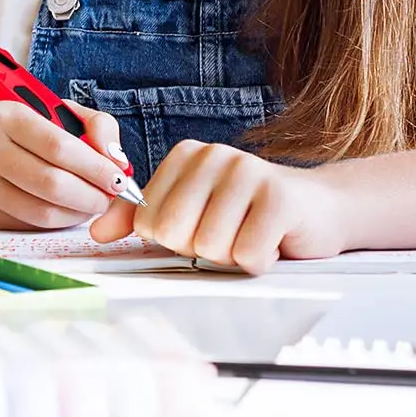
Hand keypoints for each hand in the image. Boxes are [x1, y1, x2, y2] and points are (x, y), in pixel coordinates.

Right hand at [0, 100, 130, 228]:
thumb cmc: (13, 132)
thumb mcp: (51, 112)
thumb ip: (93, 126)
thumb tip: (117, 160)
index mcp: (6, 116)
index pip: (59, 147)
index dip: (96, 166)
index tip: (119, 178)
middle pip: (53, 184)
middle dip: (93, 195)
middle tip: (110, 196)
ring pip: (44, 211)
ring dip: (79, 213)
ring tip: (92, 203)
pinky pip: (31, 224)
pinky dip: (59, 221)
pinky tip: (67, 210)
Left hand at [88, 140, 349, 271]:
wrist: (319, 209)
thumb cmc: (248, 213)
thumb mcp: (190, 210)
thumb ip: (139, 218)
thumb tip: (96, 232)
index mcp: (186, 155)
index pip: (149, 220)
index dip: (175, 238)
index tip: (202, 224)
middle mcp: (214, 156)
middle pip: (175, 233)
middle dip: (200, 248)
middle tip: (227, 232)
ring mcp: (248, 173)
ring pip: (211, 247)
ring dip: (233, 255)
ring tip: (251, 233)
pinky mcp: (279, 199)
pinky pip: (247, 256)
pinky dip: (259, 261)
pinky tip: (272, 240)